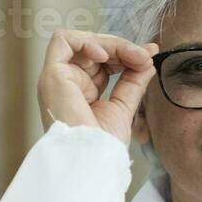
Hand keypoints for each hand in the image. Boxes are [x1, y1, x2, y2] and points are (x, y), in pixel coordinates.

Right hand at [37, 29, 157, 145]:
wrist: (92, 161)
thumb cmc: (103, 145)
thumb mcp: (124, 107)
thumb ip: (133, 81)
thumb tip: (147, 59)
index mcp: (83, 92)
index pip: (104, 62)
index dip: (126, 54)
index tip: (149, 54)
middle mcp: (68, 82)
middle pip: (94, 49)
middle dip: (123, 48)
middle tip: (145, 56)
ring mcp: (57, 78)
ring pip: (81, 41)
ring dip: (111, 44)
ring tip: (132, 56)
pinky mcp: (52, 75)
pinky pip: (63, 41)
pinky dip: (86, 41)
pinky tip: (105, 55)